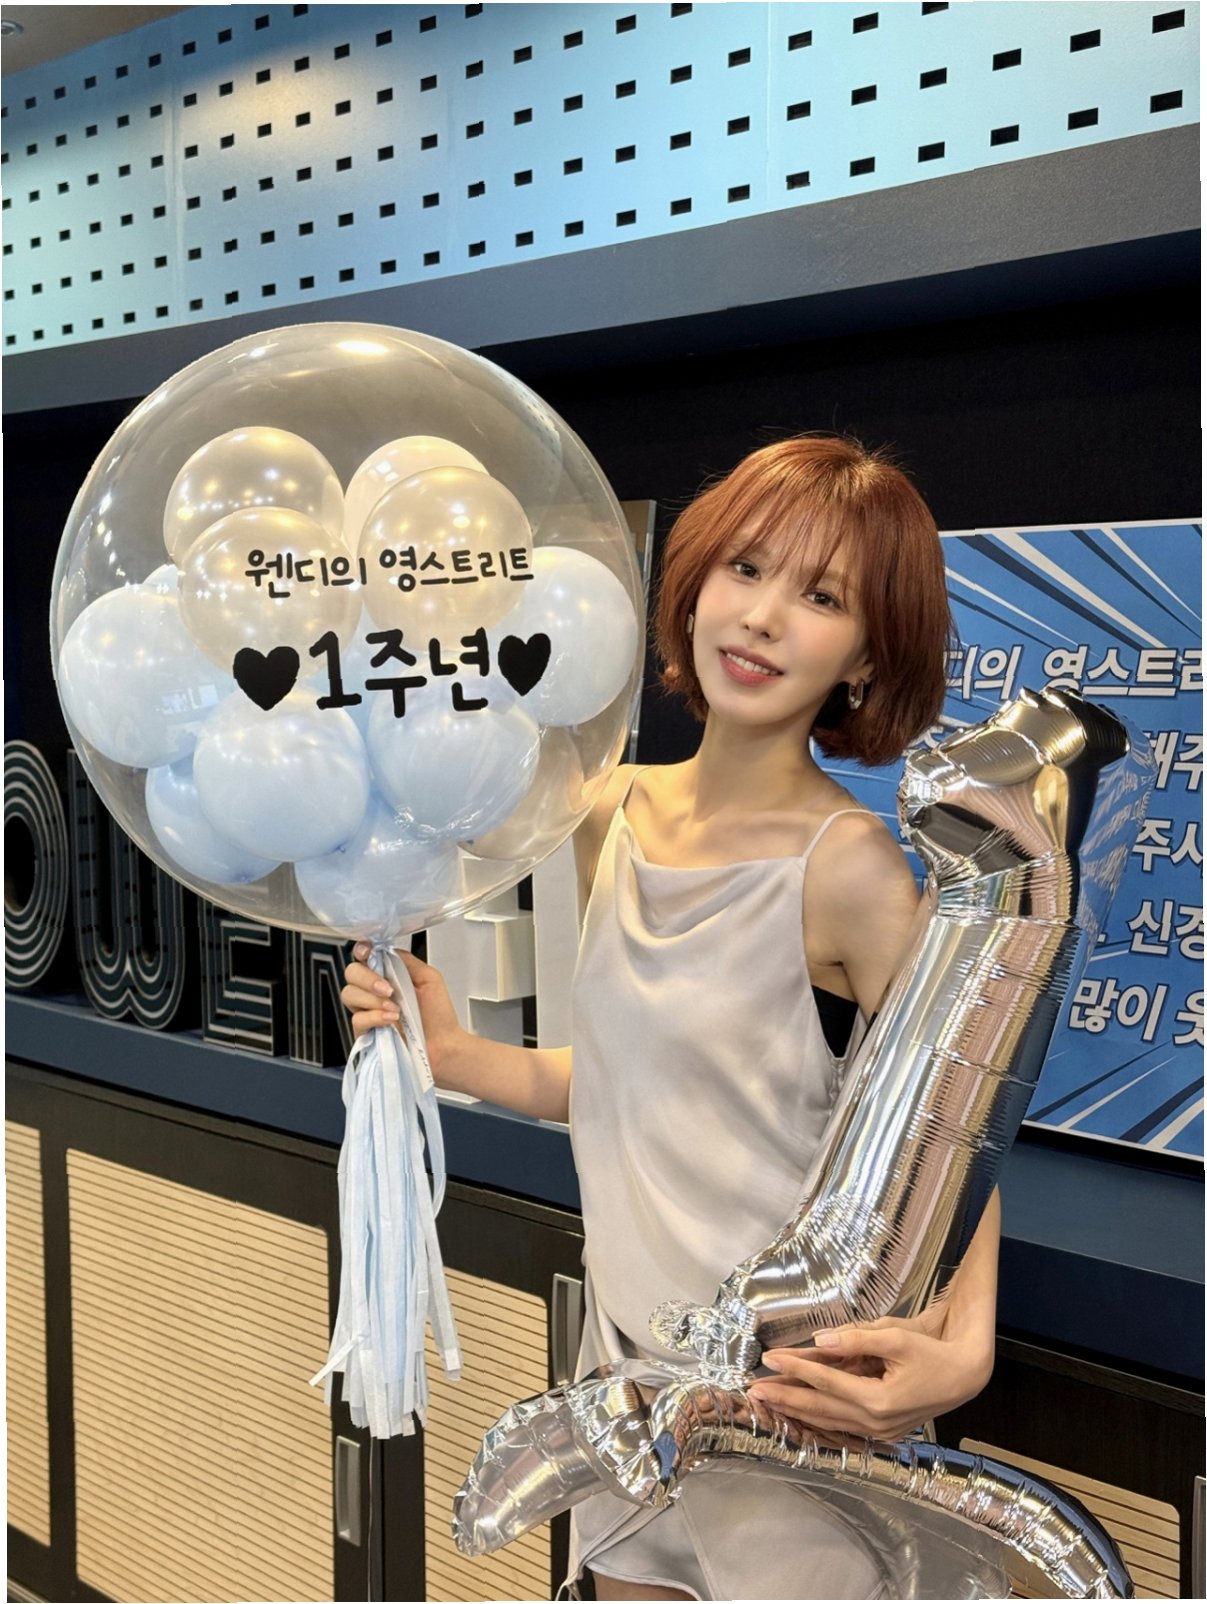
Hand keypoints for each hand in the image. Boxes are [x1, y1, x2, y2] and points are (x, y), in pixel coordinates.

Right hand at [341, 945, 466, 1081]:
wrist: (444, 1045)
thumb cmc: (439, 1015)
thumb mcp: (429, 978)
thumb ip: (406, 961)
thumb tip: (385, 950)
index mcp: (388, 975)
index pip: (364, 957)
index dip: (361, 951)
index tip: (368, 953)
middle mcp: (374, 991)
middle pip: (351, 973)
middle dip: (368, 978)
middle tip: (389, 989)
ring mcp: (368, 1011)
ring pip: (349, 994)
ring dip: (372, 999)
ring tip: (395, 1008)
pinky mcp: (366, 1032)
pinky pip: (357, 1019)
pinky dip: (374, 1017)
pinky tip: (390, 1020)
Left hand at [745, 1315, 992, 1440]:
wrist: (963, 1376)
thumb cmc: (931, 1351)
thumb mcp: (896, 1337)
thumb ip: (856, 1339)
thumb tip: (819, 1340)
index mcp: (879, 1399)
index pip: (826, 1382)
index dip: (796, 1368)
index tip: (770, 1358)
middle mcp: (876, 1422)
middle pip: (820, 1409)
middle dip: (785, 1397)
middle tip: (753, 1389)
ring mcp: (878, 1431)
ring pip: (827, 1422)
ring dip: (795, 1411)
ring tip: (767, 1402)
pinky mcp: (880, 1432)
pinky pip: (841, 1426)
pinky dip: (816, 1419)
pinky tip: (797, 1414)